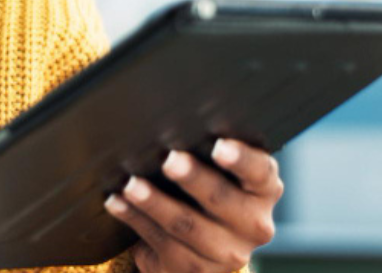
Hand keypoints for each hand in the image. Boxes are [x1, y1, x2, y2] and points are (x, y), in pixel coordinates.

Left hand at [104, 138, 283, 272]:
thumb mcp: (218, 172)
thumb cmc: (206, 191)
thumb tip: (170, 122)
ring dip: (154, 202)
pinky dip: (135, 218)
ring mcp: (227, 253)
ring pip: (186, 225)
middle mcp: (253, 224)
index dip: (241, 159)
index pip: (259, 172)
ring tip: (131, 184)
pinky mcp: (196, 270)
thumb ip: (207, 151)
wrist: (201, 248)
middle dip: (192, 178)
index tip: (219, 146)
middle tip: (169, 160)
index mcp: (263, 190)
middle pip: (221, 200)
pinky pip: (162, 242)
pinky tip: (117, 203)